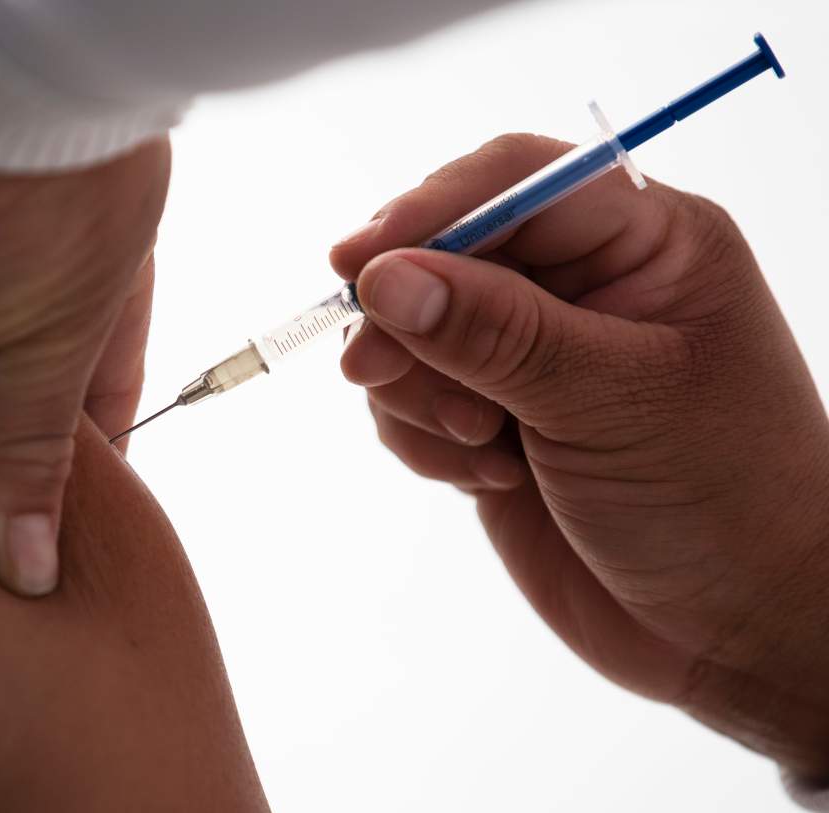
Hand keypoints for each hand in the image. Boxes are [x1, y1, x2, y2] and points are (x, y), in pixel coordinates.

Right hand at [332, 133, 828, 776]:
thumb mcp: (611, 402)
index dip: (430, 210)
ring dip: (420, 391)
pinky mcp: (491, 418)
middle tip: (375, 370)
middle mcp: (581, 287)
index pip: (516, 182)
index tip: (357, 263)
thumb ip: (494, 334)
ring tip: (481, 445)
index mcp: (644, 243)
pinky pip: (411, 399)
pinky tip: (485, 475)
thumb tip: (383, 278)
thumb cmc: (718, 500)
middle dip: (409, 316)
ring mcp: (530, 356)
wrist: (732, 629)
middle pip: (446, 252)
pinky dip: (422, 437)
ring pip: (413, 331)